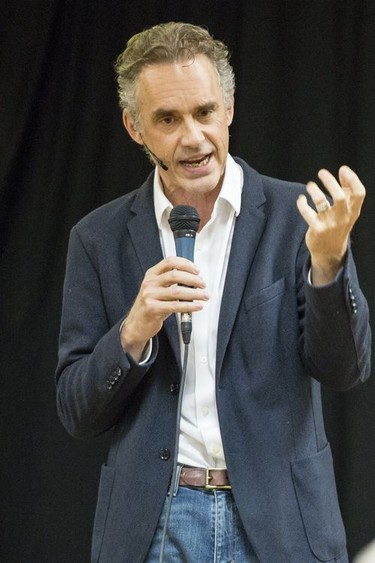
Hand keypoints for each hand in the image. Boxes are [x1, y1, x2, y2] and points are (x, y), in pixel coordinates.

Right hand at [121, 256, 208, 360]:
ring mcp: (150, 296)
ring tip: (204, 296)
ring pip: (177, 291)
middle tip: (203, 284)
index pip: (170, 262)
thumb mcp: (157, 289)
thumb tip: (194, 280)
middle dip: (193, 279)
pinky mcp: (153, 309)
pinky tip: (197, 306)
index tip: (196, 270)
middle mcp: (149, 283)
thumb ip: (171, 282)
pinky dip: (190, 305)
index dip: (185, 264)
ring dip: (195, 293)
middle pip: (175, 275)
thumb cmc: (151, 306)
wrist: (136, 324)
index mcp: (151, 274)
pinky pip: (175, 306)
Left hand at [297, 165, 365, 284]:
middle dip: (330, 181)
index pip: (359, 193)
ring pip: (321, 202)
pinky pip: (307, 212)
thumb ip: (347, 190)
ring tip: (310, 185)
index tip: (342, 169)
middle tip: (321, 172)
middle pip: (339, 196)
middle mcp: (343, 217)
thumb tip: (344, 170)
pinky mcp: (317, 229)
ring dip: (314, 190)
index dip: (352, 179)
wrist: (329, 251)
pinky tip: (301, 199)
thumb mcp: (347, 210)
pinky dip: (302, 203)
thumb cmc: (338, 224)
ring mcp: (330, 224)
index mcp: (353, 211)